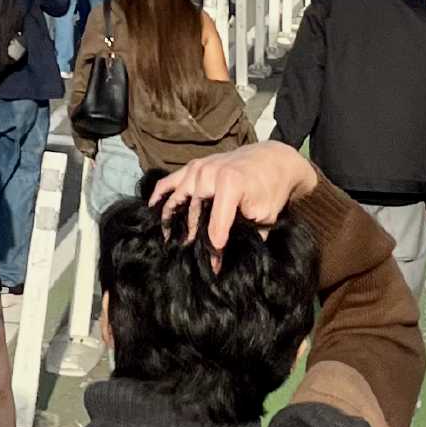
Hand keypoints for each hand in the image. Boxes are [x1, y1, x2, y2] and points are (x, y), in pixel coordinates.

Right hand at [149, 140, 317, 250]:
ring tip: (169, 238)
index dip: (215, 248)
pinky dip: (160, 194)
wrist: (273, 159)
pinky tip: (153, 207)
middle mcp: (209, 173)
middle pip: (194, 213)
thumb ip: (248, 235)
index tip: (215, 266)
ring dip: (171, 218)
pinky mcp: (194, 166)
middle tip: (192, 256)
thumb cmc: (271, 189)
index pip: (216, 225)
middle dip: (194, 237)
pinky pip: (170, 180)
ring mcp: (199, 168)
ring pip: (177, 198)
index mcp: (229, 184)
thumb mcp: (265, 216)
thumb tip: (233, 258)